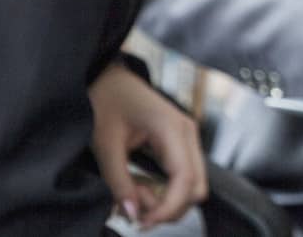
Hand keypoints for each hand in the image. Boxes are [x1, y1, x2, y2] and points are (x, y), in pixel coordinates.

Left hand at [88, 61, 206, 228]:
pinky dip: (164, 190)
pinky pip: (182, 176)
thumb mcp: (106, 145)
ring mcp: (187, 138)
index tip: (141, 222)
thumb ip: (120, 183)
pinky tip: (140, 186)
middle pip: (196, 187)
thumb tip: (132, 215)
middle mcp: (188, 133)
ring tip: (132, 194)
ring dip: (165, 200)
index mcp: (172, 129)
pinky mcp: (180, 144)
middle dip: (169, 208)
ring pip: (191, 185)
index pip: (185, 179)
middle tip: (136, 213)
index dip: (167, 208)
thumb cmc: (106, 104)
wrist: (109, 79)